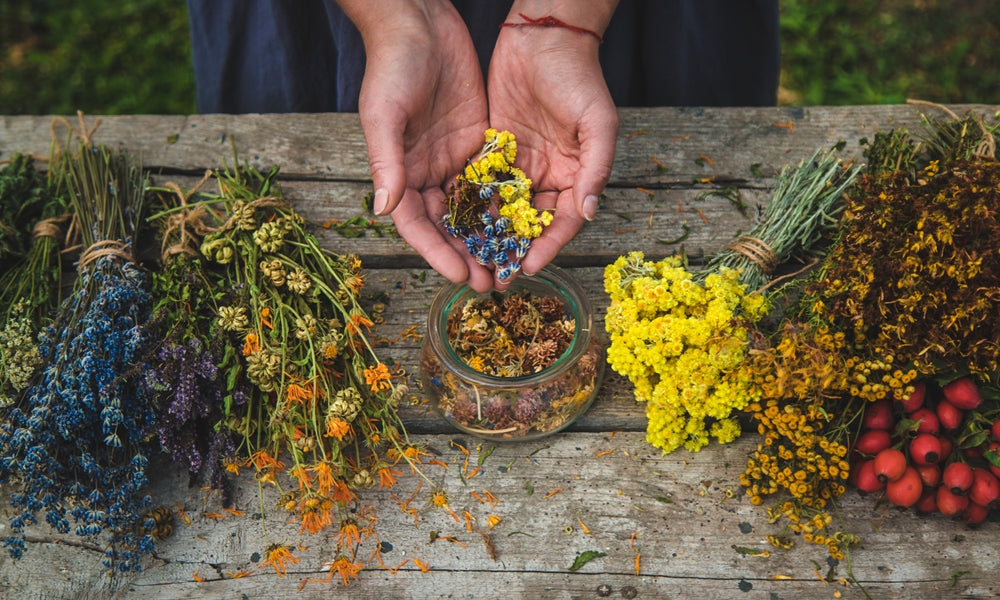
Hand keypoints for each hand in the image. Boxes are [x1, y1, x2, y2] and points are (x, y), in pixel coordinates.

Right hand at [339, 0, 494, 290]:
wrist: (419, 22)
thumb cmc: (392, 66)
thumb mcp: (385, 114)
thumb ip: (386, 163)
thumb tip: (383, 209)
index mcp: (399, 172)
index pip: (418, 225)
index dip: (437, 253)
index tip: (461, 275)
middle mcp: (425, 172)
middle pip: (447, 226)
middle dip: (467, 255)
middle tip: (492, 284)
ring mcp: (453, 159)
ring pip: (472, 209)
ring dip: (489, 238)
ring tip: (510, 266)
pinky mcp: (478, 142)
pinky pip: (492, 180)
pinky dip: (504, 204)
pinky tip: (524, 226)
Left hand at [486, 9, 618, 282]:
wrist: (543, 37)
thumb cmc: (579, 77)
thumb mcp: (598, 123)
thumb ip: (595, 169)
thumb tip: (589, 212)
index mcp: (575, 176)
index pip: (561, 222)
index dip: (546, 246)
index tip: (527, 266)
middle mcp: (546, 177)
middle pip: (528, 224)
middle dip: (512, 252)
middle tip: (494, 279)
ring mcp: (518, 165)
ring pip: (502, 211)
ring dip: (488, 238)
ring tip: (470, 264)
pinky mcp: (492, 151)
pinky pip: (481, 185)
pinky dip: (470, 207)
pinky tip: (454, 228)